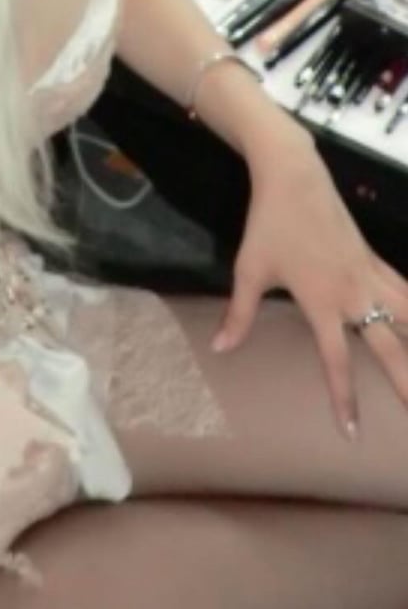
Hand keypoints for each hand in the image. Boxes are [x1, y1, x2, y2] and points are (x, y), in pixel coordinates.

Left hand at [213, 144, 407, 438]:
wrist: (293, 175)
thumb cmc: (269, 225)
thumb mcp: (249, 269)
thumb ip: (238, 314)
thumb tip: (219, 349)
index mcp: (322, 302)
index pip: (337, 362)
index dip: (345, 399)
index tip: (353, 433)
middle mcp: (354, 294)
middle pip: (390, 347)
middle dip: (407, 383)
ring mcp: (368, 274)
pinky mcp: (373, 257)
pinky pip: (403, 289)